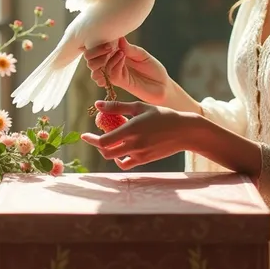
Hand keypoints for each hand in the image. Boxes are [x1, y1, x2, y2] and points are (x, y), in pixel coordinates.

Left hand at [81, 100, 198, 169]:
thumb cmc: (163, 115)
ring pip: (115, 158)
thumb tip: (97, 105)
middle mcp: (134, 144)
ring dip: (108, 150)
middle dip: (97, 145)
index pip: (104, 141)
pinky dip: (120, 159)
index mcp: (132, 129)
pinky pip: (126, 163)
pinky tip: (121, 150)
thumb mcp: (140, 107)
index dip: (91, 139)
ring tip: (109, 140)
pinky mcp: (145, 160)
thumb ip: (117, 107)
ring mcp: (139, 154)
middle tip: (93, 138)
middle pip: (106, 152)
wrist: (184, 131)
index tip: (84, 135)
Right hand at [83, 38, 169, 104]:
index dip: (96, 44)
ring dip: (103, 59)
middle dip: (94, 52)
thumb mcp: (142, 55)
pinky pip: (111, 74)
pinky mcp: (120, 82)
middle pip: (90, 60)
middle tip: (109, 47)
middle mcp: (111, 64)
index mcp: (114, 55)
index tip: (107, 38)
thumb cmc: (153, 68)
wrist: (163, 85)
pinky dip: (114, 64)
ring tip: (119, 52)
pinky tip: (123, 57)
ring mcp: (115, 74)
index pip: (96, 49)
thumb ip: (129, 48)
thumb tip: (118, 37)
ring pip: (96, 69)